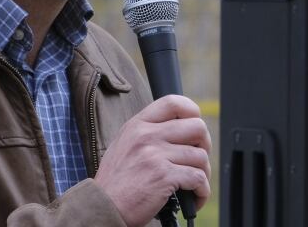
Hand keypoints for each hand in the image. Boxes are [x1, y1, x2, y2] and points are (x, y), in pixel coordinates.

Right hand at [94, 95, 211, 226]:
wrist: (103, 205)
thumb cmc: (115, 180)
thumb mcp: (124, 144)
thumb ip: (147, 133)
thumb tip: (178, 130)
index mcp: (137, 125)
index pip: (173, 102)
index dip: (192, 112)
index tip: (194, 128)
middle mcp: (146, 135)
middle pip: (196, 127)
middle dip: (204, 145)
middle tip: (196, 160)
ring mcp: (155, 154)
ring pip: (200, 156)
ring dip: (203, 173)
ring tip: (193, 185)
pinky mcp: (163, 176)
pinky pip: (198, 178)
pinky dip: (202, 192)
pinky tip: (193, 198)